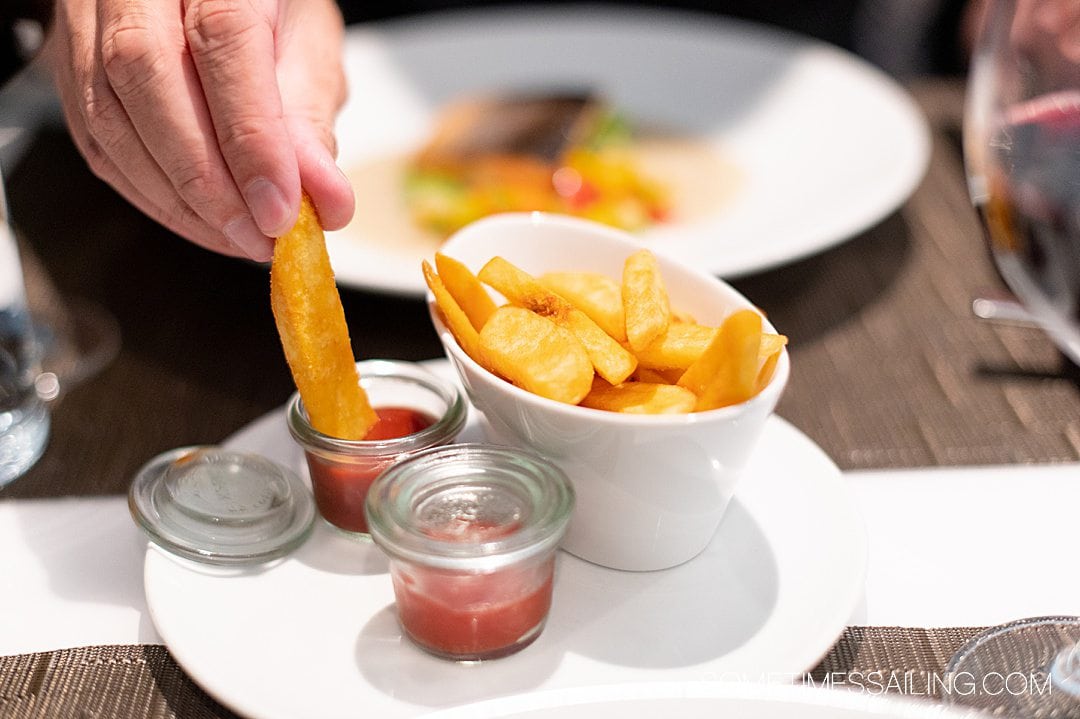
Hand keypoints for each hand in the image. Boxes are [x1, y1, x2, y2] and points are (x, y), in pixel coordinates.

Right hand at [42, 0, 354, 260]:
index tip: (282, 210)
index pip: (222, 40)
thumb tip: (327, 202)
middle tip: (260, 236)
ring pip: (110, 116)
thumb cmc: (266, 11)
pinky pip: (97, 143)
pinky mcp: (69, 69)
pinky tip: (201, 222)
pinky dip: (153, 196)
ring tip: (239, 238)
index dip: (251, 137)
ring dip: (180, 200)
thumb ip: (311, 123)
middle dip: (207, 180)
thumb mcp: (309, 50)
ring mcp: (88, 19)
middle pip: (146, 76)